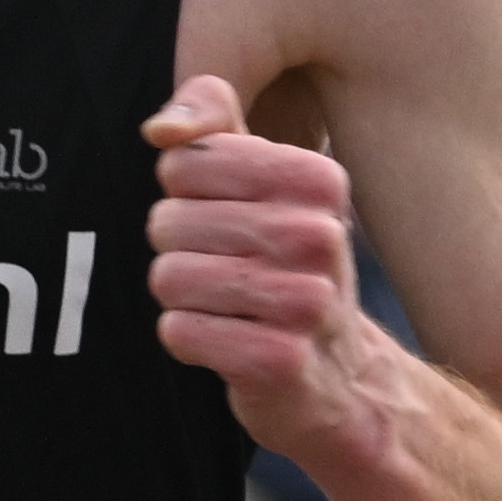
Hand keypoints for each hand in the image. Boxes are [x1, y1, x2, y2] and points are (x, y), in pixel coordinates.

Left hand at [141, 74, 388, 460]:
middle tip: (222, 268)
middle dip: (177, 249)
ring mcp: (304, 302)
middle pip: (168, 221)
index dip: (182, 194)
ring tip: (225, 305)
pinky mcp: (278, 361)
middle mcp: (319, 236)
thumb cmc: (284, 265)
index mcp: (317, 180)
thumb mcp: (264, 180)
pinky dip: (188, 338)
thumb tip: (161, 129)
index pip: (185, 163)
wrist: (340, 377)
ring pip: (168, 277)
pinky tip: (228, 341)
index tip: (221, 216)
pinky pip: (179, 332)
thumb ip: (213, 122)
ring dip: (181, 297)